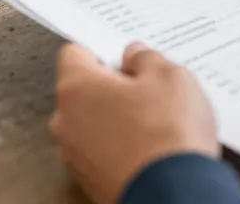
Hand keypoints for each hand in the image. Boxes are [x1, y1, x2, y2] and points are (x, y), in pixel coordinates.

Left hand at [49, 42, 218, 203]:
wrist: (174, 195)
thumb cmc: (168, 131)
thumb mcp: (169, 76)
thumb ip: (146, 58)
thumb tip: (134, 56)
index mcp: (77, 88)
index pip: (73, 53)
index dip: (102, 50)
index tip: (126, 56)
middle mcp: (66, 122)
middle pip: (83, 90)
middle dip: (112, 85)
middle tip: (148, 87)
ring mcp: (75, 157)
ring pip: (93, 123)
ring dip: (116, 117)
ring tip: (155, 120)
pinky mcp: (90, 183)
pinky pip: (102, 151)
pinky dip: (121, 145)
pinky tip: (151, 146)